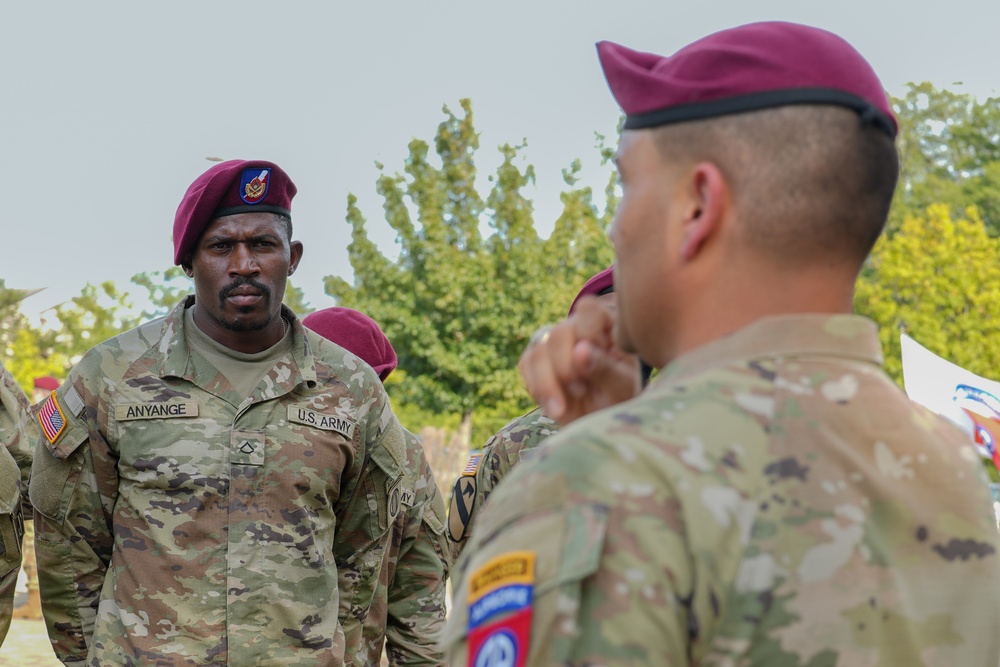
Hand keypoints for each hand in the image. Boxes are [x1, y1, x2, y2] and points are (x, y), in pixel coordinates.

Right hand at [518, 295, 640, 425]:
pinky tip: (555, 406)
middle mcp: (576, 329)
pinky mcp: (535, 361)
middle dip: (566, 367)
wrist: (599, 421)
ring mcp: (553, 343)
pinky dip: (538, 389)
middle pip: (559, 333)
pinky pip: (525, 365)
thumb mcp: (621, 386)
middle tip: (582, 390)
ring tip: (567, 405)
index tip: (602, 363)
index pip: (588, 309)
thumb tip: (580, 350)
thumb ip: (604, 368)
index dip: (589, 335)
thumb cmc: (618, 398)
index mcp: (605, 325)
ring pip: (538, 350)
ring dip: (550, 383)